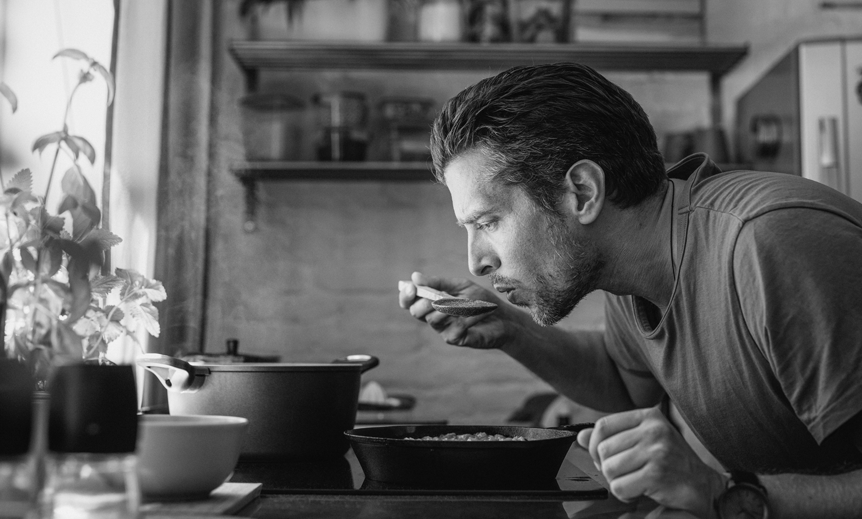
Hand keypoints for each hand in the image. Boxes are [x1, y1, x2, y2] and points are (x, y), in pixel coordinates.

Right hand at [398, 271, 515, 349]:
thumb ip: (438, 282)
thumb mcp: (460, 286)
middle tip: (439, 298)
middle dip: (424, 302)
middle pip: (417, 312)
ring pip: (434, 319)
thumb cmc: (480, 300)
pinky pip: (453, 327)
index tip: (410, 287)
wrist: (502, 317)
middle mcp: (434, 317)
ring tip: (469, 303)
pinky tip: (479, 313)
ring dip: (451, 307)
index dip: (406, 296)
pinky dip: (467, 317)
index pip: (410, 302)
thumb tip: (415, 276)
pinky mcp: (455, 339)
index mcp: (432, 303)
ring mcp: (443, 330)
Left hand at [576, 407, 725, 517]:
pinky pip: (620, 487)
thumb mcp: (643, 442)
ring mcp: (656, 451)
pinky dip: (624, 495)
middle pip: (603, 449)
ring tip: (634, 482)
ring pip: (609, 469)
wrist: (704, 486)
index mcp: (648, 417)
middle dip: (606, 467)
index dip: (594, 444)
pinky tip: (640, 491)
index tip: (601, 457)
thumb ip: (613, 437)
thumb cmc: (671, 463)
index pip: (603, 425)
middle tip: (623, 474)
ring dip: (616, 482)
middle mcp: (653, 430)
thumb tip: (581, 437)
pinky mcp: (657, 473)